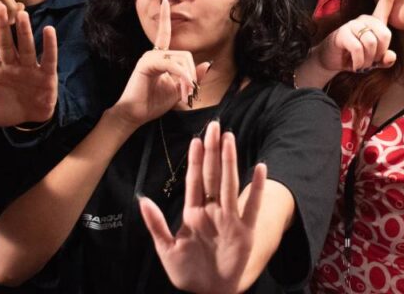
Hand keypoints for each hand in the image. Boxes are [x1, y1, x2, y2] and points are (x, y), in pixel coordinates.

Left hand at [0, 3, 56, 126]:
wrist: (30, 120)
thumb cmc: (4, 110)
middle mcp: (11, 65)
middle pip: (5, 44)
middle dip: (1, 26)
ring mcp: (29, 68)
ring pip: (25, 47)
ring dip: (24, 32)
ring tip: (22, 14)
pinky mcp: (46, 75)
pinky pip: (48, 58)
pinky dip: (49, 45)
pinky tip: (49, 30)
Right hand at [110, 0, 209, 127]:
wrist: (135, 115)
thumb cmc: (153, 103)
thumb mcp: (179, 90)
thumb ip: (192, 77)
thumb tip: (207, 63)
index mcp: (160, 57)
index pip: (164, 33)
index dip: (164, 17)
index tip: (164, 0)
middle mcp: (154, 53)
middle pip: (185, 55)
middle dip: (192, 75)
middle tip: (191, 94)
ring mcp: (149, 57)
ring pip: (181, 59)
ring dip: (188, 79)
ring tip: (186, 96)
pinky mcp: (147, 63)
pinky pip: (172, 64)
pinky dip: (182, 76)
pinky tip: (182, 90)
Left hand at [141, 121, 265, 293]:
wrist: (206, 292)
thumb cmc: (186, 271)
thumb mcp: (165, 249)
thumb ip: (156, 224)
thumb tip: (143, 199)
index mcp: (193, 213)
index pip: (194, 181)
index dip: (195, 161)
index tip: (196, 140)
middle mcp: (212, 212)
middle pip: (212, 176)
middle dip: (213, 152)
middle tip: (215, 126)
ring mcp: (229, 220)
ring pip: (229, 185)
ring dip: (230, 162)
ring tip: (230, 140)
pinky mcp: (244, 233)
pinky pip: (251, 207)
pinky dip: (256, 189)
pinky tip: (260, 169)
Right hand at [313, 0, 397, 72]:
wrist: (332, 61)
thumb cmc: (355, 57)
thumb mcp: (373, 60)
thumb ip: (385, 59)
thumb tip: (391, 57)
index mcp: (374, 22)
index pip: (385, 3)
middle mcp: (364, 19)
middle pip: (384, 35)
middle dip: (379, 54)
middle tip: (369, 61)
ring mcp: (352, 24)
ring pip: (371, 44)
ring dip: (368, 60)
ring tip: (360, 63)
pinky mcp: (343, 33)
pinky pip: (358, 49)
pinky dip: (359, 62)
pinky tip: (353, 64)